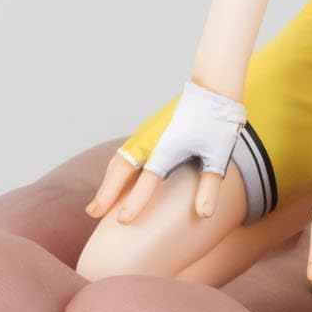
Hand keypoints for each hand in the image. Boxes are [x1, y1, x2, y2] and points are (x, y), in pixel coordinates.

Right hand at [87, 79, 243, 223]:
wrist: (212, 90)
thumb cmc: (216, 124)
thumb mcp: (218, 156)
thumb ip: (210, 187)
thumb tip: (204, 214)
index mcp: (168, 148)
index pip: (147, 181)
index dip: (135, 201)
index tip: (122, 221)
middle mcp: (151, 141)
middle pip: (121, 170)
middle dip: (106, 194)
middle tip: (93, 214)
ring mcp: (146, 135)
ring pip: (119, 162)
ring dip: (106, 183)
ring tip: (96, 205)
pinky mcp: (147, 132)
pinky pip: (123, 154)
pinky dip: (114, 171)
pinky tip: (112, 182)